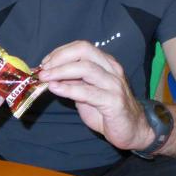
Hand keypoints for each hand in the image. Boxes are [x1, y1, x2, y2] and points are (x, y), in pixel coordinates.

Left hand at [38, 41, 153, 150]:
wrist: (131, 130)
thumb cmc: (107, 109)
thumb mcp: (87, 92)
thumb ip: (73, 81)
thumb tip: (50, 74)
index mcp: (106, 63)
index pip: (81, 46)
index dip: (60, 52)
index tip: (45, 62)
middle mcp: (111, 69)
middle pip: (84, 51)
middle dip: (59, 58)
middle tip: (43, 69)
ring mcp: (114, 84)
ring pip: (85, 68)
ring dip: (61, 71)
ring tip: (45, 78)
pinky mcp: (113, 101)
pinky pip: (88, 92)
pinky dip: (68, 89)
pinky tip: (55, 89)